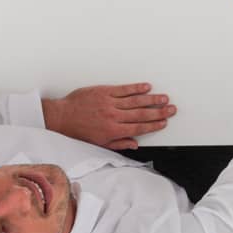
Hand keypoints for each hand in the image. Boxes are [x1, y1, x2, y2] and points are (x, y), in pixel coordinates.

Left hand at [41, 82, 176, 149]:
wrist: (61, 117)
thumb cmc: (78, 131)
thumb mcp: (98, 143)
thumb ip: (119, 144)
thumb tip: (135, 145)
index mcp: (113, 131)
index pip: (139, 128)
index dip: (154, 125)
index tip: (164, 122)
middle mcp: (113, 117)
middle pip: (142, 114)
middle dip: (159, 112)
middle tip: (171, 109)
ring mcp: (110, 103)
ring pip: (136, 101)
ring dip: (152, 99)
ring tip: (164, 98)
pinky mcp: (104, 91)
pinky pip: (124, 89)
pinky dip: (136, 88)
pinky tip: (146, 87)